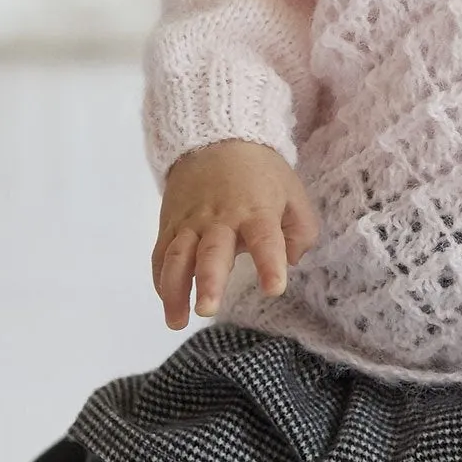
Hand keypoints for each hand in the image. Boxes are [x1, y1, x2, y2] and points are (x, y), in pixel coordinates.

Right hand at [151, 139, 318, 329]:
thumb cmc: (261, 175)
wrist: (217, 139)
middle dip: (209, 281)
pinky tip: (167, 302)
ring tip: (177, 321)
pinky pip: (161, 255)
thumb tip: (292, 261)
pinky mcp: (170, 225)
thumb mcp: (293, 193)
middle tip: (208, 309)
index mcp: (257, 211)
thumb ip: (301, 230)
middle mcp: (221, 219)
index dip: (270, 264)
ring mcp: (191, 222)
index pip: (266, 239)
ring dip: (175, 290)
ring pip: (178, 257)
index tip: (274, 288)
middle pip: (212, 252)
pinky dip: (161, 280)